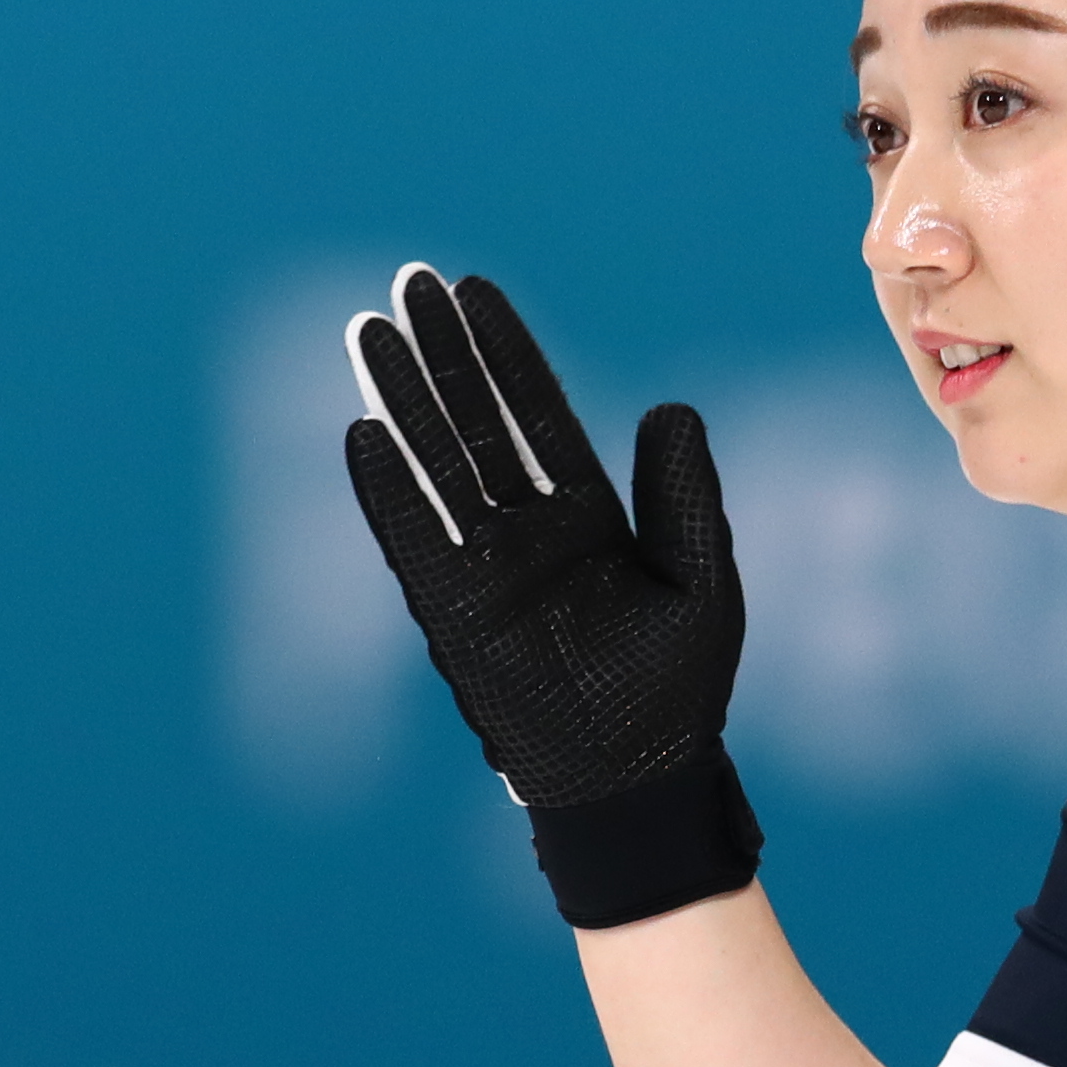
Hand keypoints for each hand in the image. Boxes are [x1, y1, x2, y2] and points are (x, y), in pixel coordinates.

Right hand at [339, 263, 762, 927]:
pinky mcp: (452, 615)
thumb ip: (685, 495)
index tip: (473, 291)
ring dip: (403, 402)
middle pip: (475, 424)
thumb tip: (668, 407)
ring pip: (437, 467)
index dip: (506, 353)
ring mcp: (485, 570)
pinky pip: (412, 542)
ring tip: (367, 334)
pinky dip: (387, 491)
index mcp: (588, 518)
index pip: (538, 415)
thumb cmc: (678, 694)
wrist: (636, 782)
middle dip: (443, 355)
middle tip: (407, 284)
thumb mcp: (703, 579)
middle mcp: (528, 533)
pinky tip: (362, 432)